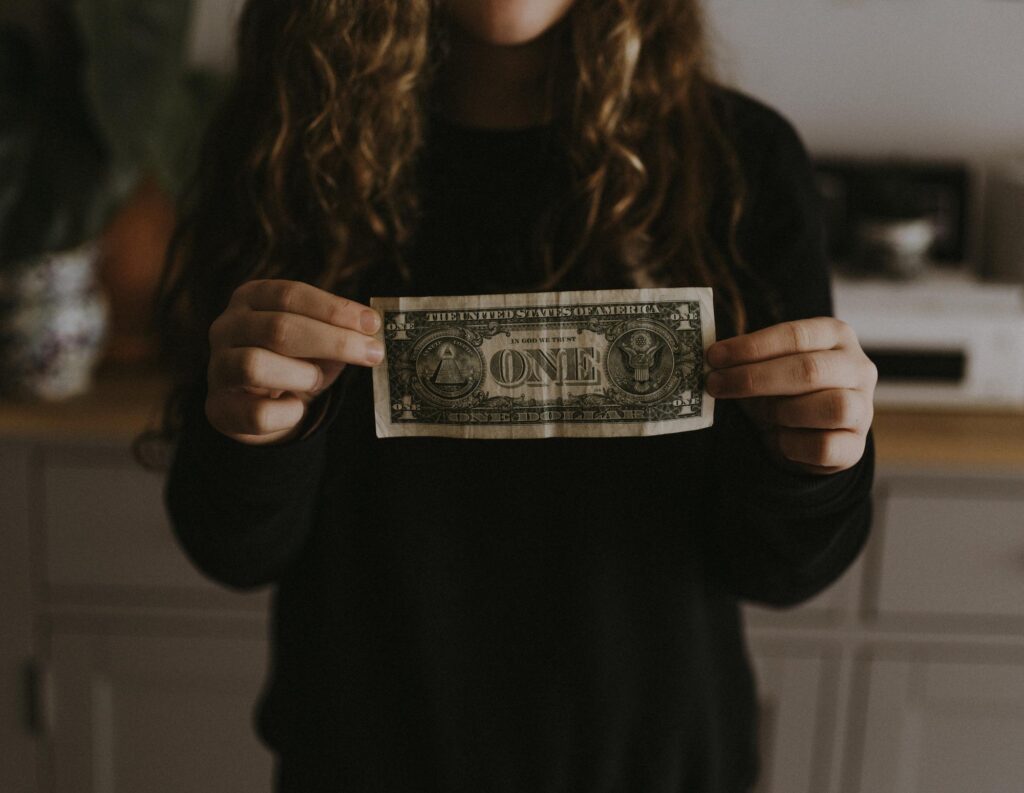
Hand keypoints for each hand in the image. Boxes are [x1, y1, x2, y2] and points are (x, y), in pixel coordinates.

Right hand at [206, 279, 382, 445]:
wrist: (259, 406)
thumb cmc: (293, 362)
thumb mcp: (316, 340)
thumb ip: (338, 332)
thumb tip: (370, 333)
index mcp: (251, 298)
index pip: (291, 294)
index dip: (334, 309)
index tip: (372, 324)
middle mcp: (227, 327)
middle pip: (278, 328)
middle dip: (334, 341)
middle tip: (373, 354)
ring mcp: (217, 367)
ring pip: (255, 366)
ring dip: (302, 375)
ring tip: (317, 380)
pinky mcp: (218, 408)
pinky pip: (257, 413)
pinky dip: (288, 413)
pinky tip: (297, 407)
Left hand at [705, 318, 876, 474]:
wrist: (805, 436)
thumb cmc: (782, 392)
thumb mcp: (766, 368)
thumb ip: (747, 360)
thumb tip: (713, 361)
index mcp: (835, 336)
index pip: (795, 335)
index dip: (752, 346)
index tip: (714, 357)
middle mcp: (857, 367)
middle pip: (809, 370)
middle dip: (754, 378)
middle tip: (716, 384)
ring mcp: (863, 408)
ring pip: (831, 407)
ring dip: (782, 411)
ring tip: (761, 415)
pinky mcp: (856, 447)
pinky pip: (825, 446)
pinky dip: (794, 445)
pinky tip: (779, 440)